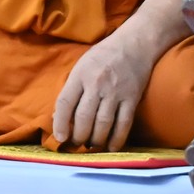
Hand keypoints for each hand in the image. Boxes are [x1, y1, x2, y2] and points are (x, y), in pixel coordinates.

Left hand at [51, 31, 156, 150]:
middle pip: (84, 117)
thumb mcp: (80, 67)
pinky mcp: (132, 98)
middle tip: (77, 145)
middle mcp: (96, 84)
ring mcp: (115, 92)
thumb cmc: (102, 57)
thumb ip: (71, 90)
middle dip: (78, 136)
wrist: (134, 45)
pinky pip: (124, 123)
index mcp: (79, 75)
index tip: (59, 138)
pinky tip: (111, 148)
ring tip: (91, 146)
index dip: (60, 123)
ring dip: (96, 140)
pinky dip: (117, 139)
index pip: (65, 102)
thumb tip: (59, 117)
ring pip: (103, 123)